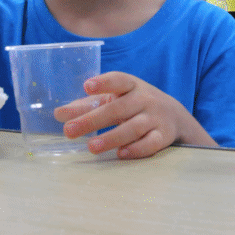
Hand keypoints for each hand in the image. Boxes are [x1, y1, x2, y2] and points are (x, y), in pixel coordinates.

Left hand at [55, 72, 197, 158]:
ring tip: (91, 146)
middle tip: (69, 130)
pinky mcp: (163, 136)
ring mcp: (155, 118)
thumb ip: (87, 106)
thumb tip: (59, 115)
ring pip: (133, 128)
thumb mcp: (114, 99)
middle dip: (93, 120)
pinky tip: (120, 154)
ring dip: (112, 137)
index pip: (118, 80)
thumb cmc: (135, 105)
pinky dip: (136, 149)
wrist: (175, 115)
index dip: (103, 83)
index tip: (87, 86)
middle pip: (118, 109)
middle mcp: (144, 99)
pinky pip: (151, 143)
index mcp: (131, 85)